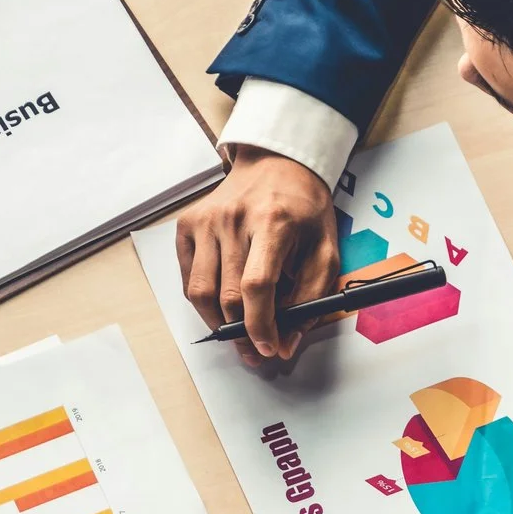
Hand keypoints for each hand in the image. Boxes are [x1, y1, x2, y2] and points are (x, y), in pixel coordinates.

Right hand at [174, 146, 340, 364]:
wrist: (276, 164)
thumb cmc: (302, 209)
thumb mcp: (324, 250)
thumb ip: (311, 299)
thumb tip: (286, 343)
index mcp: (272, 221)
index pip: (256, 286)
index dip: (260, 325)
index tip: (268, 347)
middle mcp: (233, 219)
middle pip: (226, 296)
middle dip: (241, 333)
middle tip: (255, 349)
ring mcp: (205, 221)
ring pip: (200, 293)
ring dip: (218, 323)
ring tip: (236, 331)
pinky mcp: (188, 225)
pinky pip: (188, 279)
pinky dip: (203, 300)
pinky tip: (221, 302)